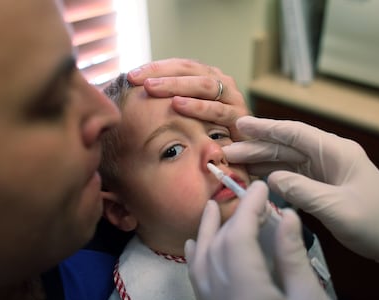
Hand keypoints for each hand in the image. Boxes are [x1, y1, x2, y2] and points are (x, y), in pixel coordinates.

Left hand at [127, 58, 248, 139]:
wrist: (246, 155)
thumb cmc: (211, 133)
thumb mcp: (192, 114)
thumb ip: (173, 101)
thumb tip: (140, 94)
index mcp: (209, 78)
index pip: (180, 66)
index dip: (156, 68)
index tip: (132, 76)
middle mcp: (222, 84)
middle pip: (191, 70)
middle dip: (162, 74)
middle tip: (138, 79)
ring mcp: (233, 99)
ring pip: (204, 85)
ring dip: (176, 86)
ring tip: (152, 88)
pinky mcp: (240, 118)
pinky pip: (217, 110)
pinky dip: (198, 107)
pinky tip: (178, 105)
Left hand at [185, 181, 337, 299]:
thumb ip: (292, 257)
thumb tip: (285, 215)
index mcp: (246, 288)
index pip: (237, 234)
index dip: (247, 206)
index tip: (260, 186)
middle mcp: (220, 293)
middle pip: (218, 244)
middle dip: (231, 215)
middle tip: (247, 194)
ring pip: (201, 258)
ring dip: (205, 229)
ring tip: (210, 206)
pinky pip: (195, 278)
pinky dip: (194, 256)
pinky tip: (194, 245)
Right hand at [224, 116, 378, 259]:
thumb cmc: (375, 221)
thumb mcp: (336, 207)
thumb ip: (301, 190)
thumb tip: (269, 180)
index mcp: (334, 152)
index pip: (294, 133)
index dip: (266, 128)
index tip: (241, 125)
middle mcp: (326, 157)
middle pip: (285, 148)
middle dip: (256, 149)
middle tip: (228, 153)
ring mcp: (323, 172)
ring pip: (285, 162)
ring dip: (261, 163)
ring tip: (235, 165)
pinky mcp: (320, 187)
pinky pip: (291, 178)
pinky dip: (271, 178)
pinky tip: (254, 179)